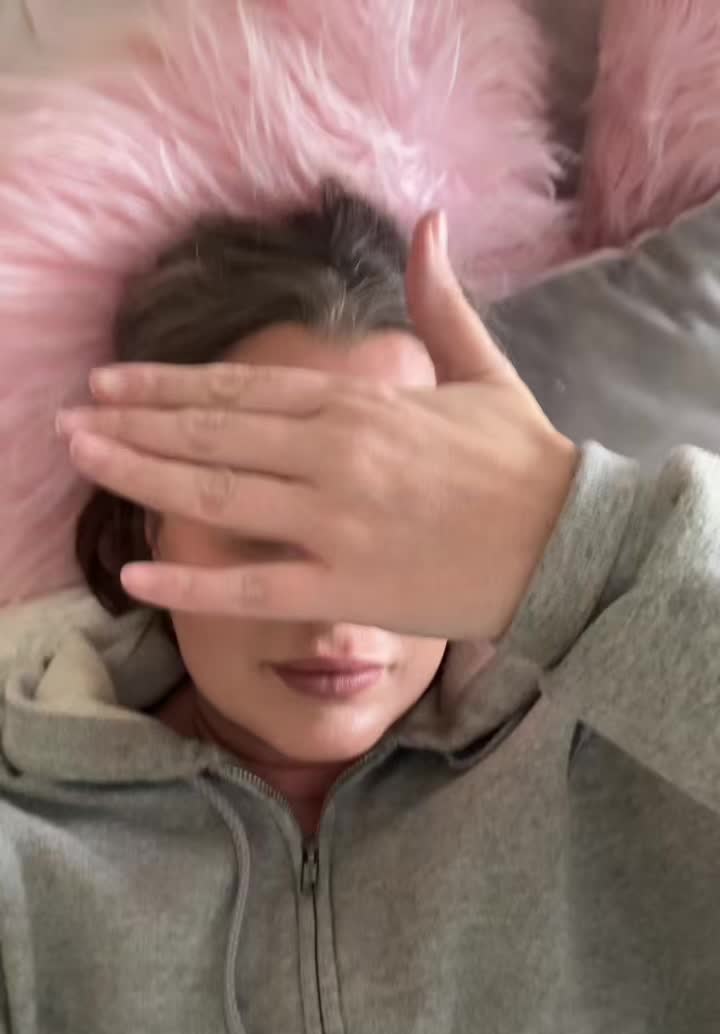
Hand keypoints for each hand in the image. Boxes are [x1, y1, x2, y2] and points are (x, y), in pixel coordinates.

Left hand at [58, 212, 577, 641]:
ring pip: (215, 497)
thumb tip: (429, 223)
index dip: (168, 387)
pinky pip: (252, 588)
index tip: (111, 383)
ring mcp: (333, 523)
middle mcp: (331, 456)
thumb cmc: (522, 463)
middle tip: (68, 421)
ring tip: (82, 462)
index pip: (240, 390)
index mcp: (355, 406)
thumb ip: (440, 301)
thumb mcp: (482, 369)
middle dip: (132, 426)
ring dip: (138, 477)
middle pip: (210, 437)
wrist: (568, 542)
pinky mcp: (344, 589)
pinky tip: (135, 580)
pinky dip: (191, 585)